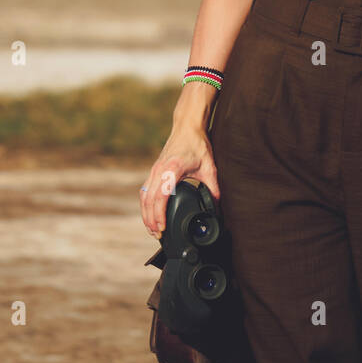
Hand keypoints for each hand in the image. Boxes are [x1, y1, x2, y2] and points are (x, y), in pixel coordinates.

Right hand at [139, 124, 220, 239]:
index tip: (162, 228)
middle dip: (151, 219)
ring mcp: (154, 170)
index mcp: (172, 170)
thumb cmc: (198, 145)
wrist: (187, 127)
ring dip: (146, 214)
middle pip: (149, 200)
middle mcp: (159, 170)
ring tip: (152, 229)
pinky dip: (146, 204)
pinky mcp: (154, 170)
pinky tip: (150, 214)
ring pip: (144, 196)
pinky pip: (145, 190)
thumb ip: (213, 189)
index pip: (161, 197)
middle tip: (157, 235)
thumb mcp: (210, 168)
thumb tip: (216, 207)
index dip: (159, 215)